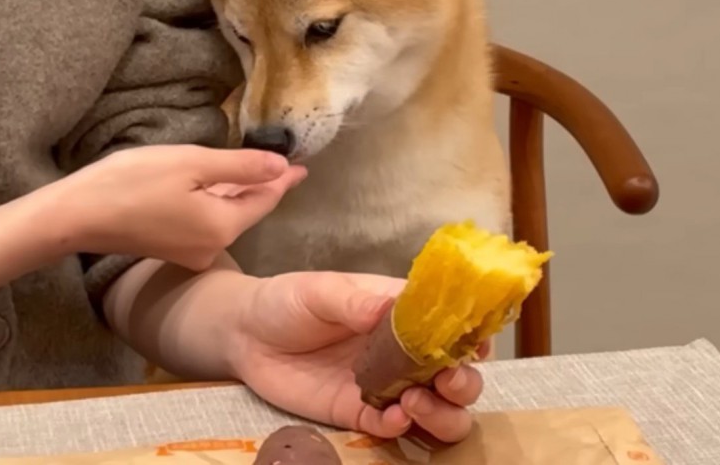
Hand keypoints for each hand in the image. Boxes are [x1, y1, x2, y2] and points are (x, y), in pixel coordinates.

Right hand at [46, 145, 306, 270]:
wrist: (79, 215)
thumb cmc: (133, 183)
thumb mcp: (192, 165)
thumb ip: (240, 167)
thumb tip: (281, 167)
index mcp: (223, 226)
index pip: (266, 199)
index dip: (284, 179)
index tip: (303, 166)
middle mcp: (213, 247)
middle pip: (247, 210)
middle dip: (264, 186)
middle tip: (285, 165)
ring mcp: (190, 252)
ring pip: (226, 216)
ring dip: (239, 193)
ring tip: (257, 172)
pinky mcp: (170, 248)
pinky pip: (205, 221)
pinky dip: (215, 201)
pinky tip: (217, 187)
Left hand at [228, 272, 484, 441]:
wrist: (244, 334)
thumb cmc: (288, 300)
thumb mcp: (320, 291)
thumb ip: (354, 302)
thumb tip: (389, 308)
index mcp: (403, 314)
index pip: (453, 326)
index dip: (473, 338)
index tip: (475, 346)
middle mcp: (404, 352)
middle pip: (458, 376)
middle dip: (464, 383)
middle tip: (445, 381)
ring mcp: (385, 385)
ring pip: (437, 409)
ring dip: (441, 411)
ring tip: (416, 401)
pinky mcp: (359, 412)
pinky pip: (393, 427)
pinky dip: (401, 426)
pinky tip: (392, 418)